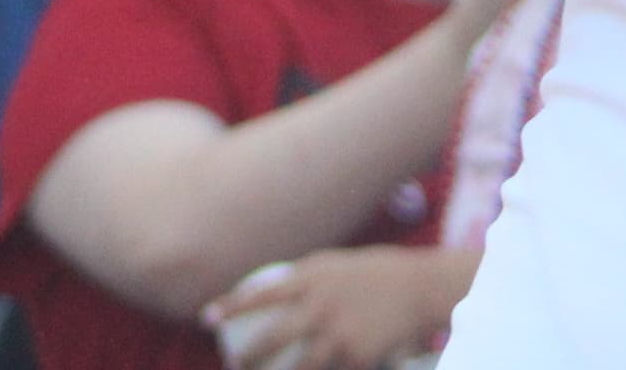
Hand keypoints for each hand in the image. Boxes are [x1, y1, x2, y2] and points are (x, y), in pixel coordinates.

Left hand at [204, 245, 479, 369]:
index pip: (260, 293)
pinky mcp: (357, 357)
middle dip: (248, 356)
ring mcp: (339, 334)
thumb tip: (266, 294)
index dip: (230, 307)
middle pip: (272, 338)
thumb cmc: (371, 273)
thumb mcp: (333, 265)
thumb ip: (301, 280)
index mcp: (312, 278)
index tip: (206, 318)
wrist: (418, 287)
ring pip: (299, 367)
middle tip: (236, 363)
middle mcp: (322, 306)